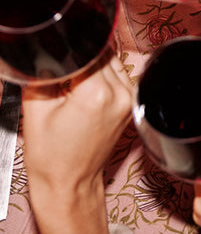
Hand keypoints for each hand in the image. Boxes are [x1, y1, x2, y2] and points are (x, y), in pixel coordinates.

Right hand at [22, 55, 133, 233]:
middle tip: (62, 75)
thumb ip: (44, 74)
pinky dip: (103, 75)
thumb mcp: (36, 110)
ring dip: (93, 64)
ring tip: (73, 86)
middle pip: (101, 54)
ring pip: (112, 61)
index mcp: (96, 94)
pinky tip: (86, 90)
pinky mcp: (131, 103)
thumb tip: (47, 52)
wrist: (70, 183)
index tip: (57, 53)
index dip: (69, 50)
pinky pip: (118, 75)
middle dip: (80, 56)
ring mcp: (129, 99)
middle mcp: (119, 94)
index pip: (87, 51)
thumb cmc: (51, 156)